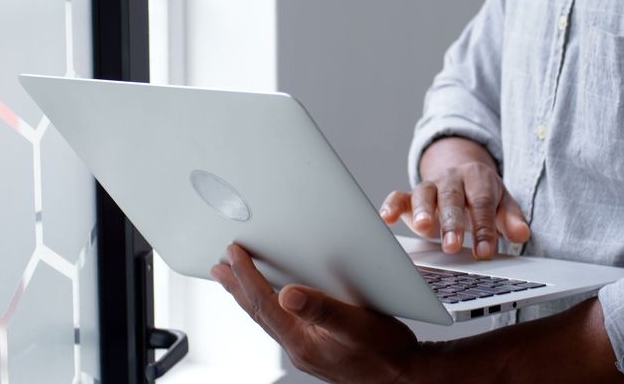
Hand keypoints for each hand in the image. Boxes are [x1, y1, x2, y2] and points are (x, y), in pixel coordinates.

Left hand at [211, 244, 422, 382]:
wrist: (405, 377)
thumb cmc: (386, 353)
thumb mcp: (356, 325)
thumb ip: (321, 309)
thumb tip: (287, 294)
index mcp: (303, 342)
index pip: (265, 303)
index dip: (247, 276)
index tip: (233, 253)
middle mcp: (298, 347)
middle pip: (258, 312)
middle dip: (236, 287)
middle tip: (218, 266)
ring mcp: (306, 350)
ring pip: (268, 318)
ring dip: (249, 296)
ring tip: (234, 280)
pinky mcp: (315, 349)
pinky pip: (282, 323)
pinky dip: (270, 306)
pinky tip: (274, 299)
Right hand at [379, 137, 529, 258]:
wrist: (461, 171)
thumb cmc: (483, 195)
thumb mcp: (503, 204)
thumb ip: (511, 219)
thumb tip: (522, 234)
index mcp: (478, 179)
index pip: (482, 203)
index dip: (484, 228)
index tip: (484, 252)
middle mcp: (453, 179)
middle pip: (452, 198)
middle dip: (452, 222)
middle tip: (453, 246)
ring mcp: (431, 186)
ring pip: (425, 193)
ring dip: (423, 210)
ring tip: (423, 228)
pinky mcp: (411, 195)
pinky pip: (399, 195)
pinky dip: (392, 204)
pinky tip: (387, 218)